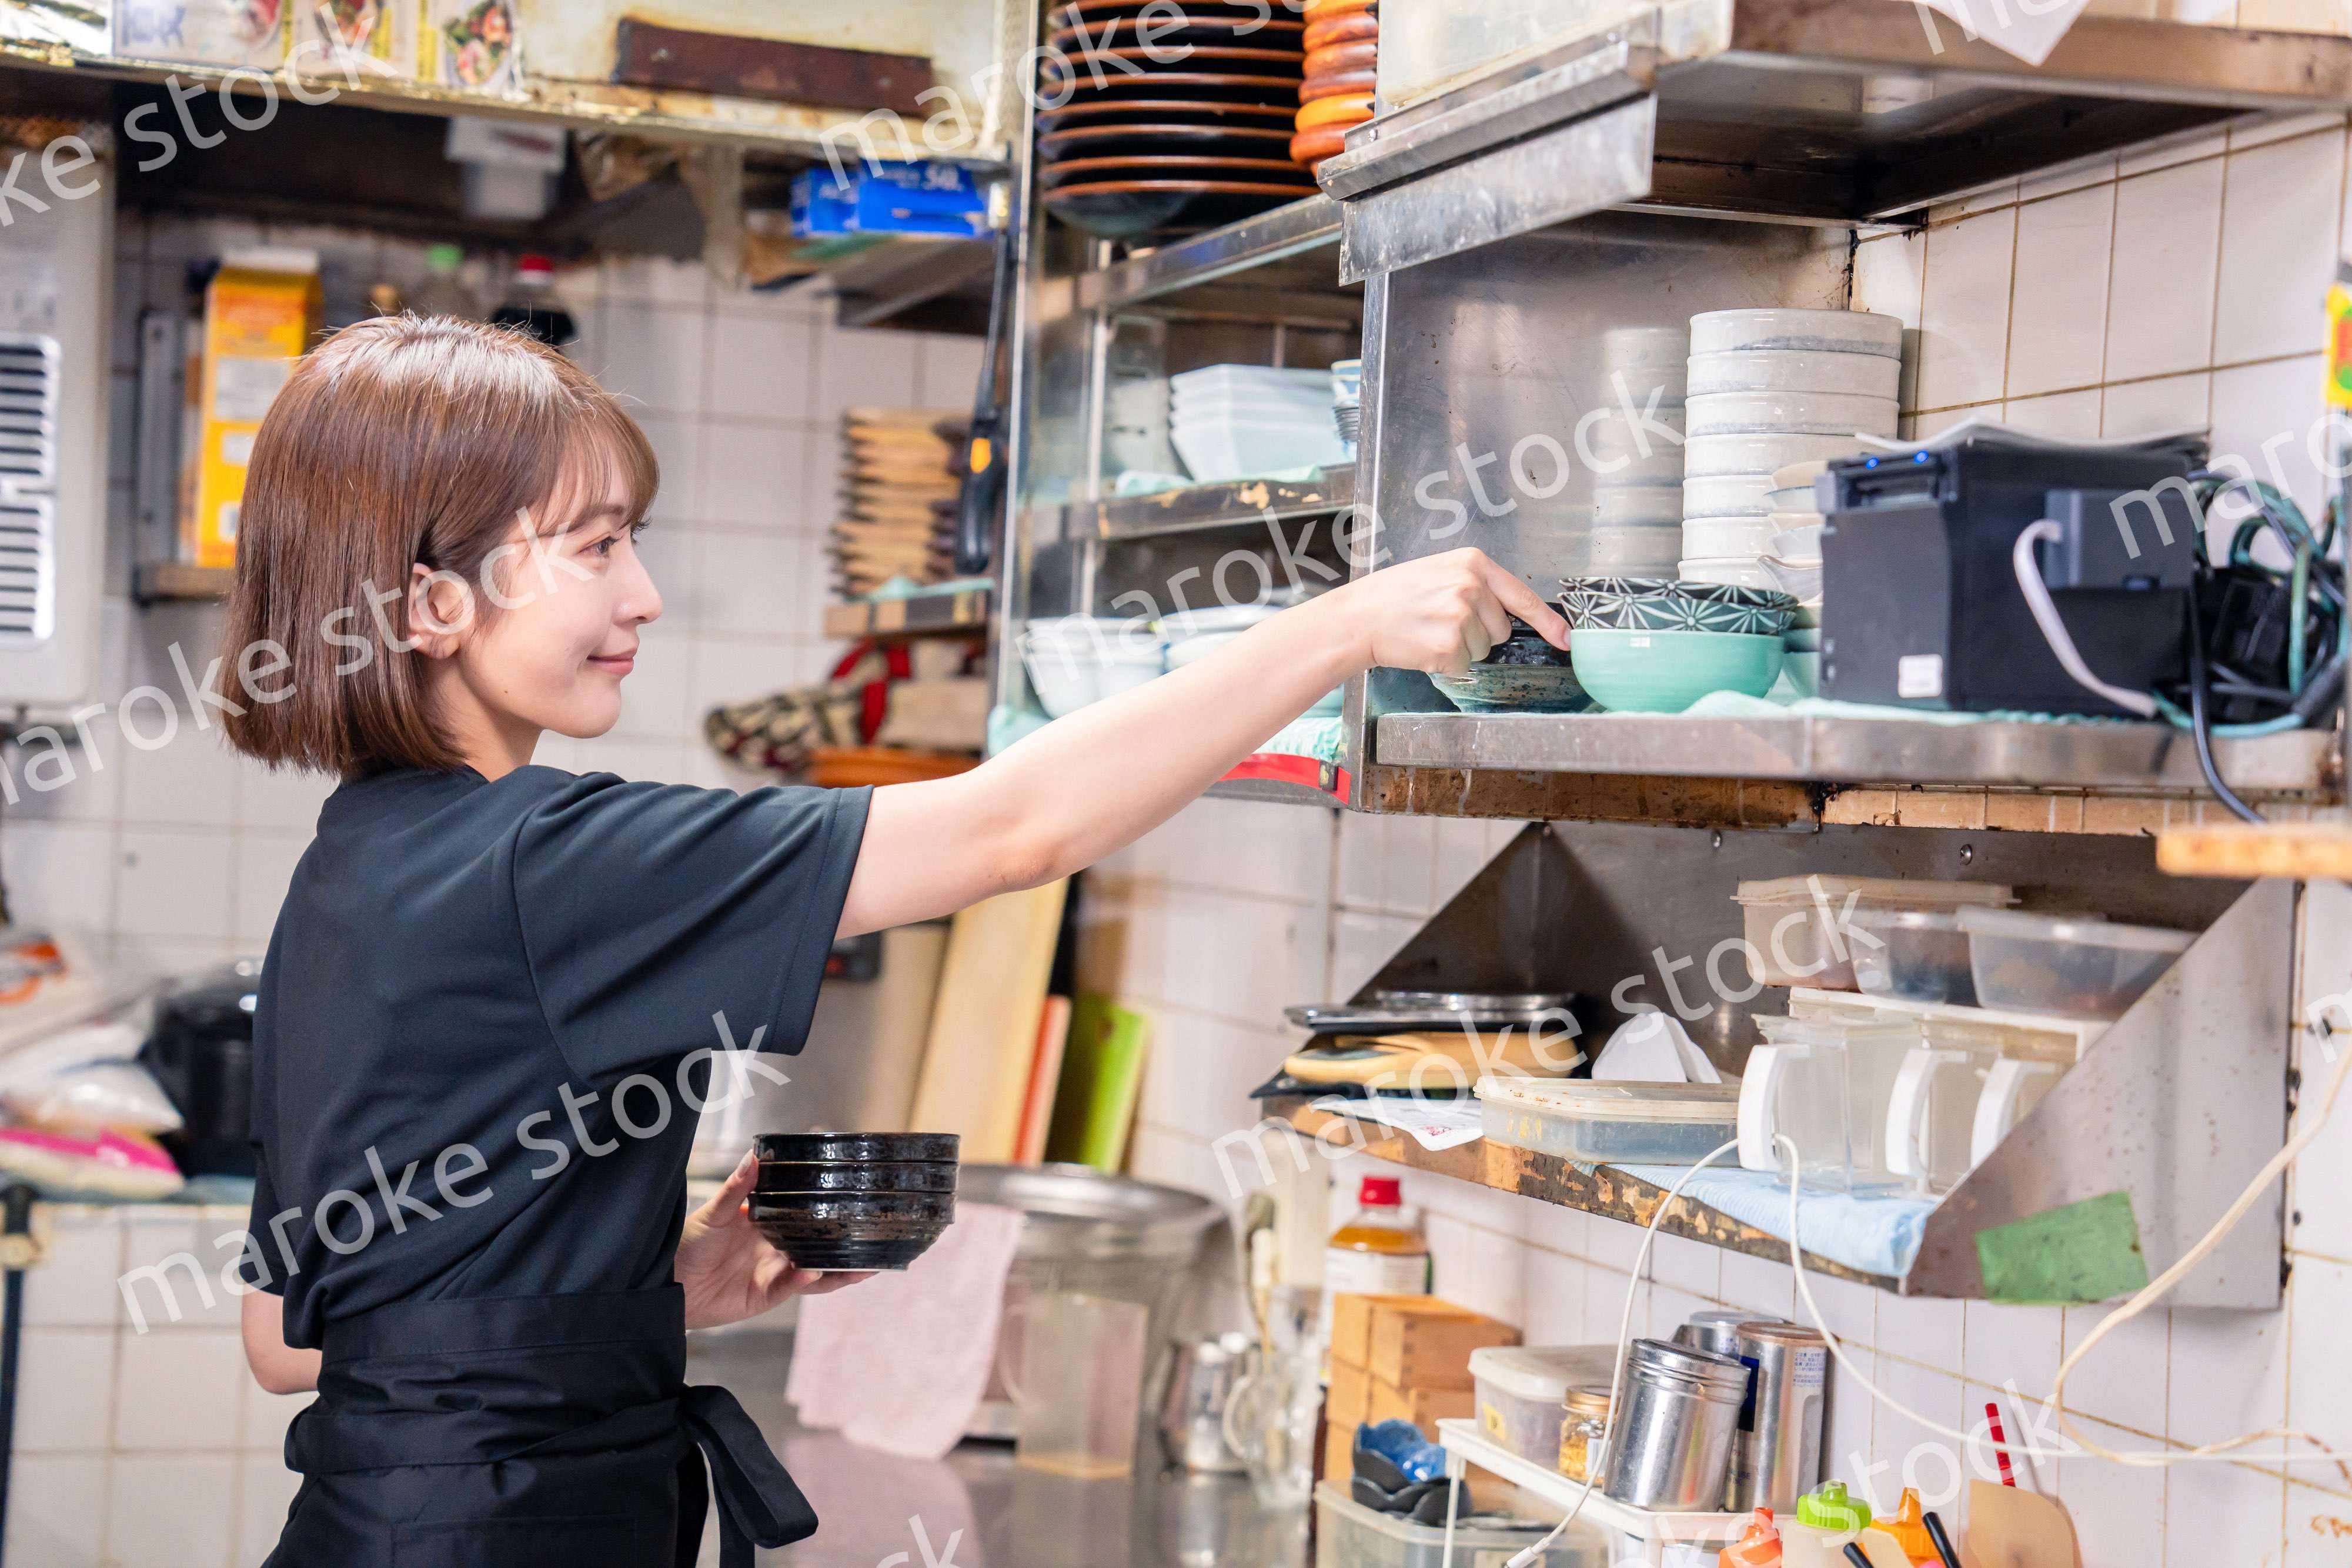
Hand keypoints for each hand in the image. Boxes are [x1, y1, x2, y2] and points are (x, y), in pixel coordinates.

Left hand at [675, 1152, 873, 1329]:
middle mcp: (777, 1247)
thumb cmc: (688, 1242)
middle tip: (875, 1233)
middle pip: (820, 1245)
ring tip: (866, 1263)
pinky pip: (791, 1287)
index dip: (830, 1210)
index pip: (806, 1214)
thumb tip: (754, 1155)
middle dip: (847, 1243)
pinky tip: (815, 1270)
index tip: (855, 1198)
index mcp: (769, 1223)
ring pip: (816, 1270)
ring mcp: (774, 1272)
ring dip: (839, 1269)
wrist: (666, 1282)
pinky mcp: (766, 1295)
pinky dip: (805, 1279)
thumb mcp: (714, 1211)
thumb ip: (737, 1187)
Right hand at [1321, 547, 1569, 676]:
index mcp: (1473, 563)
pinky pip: (1463, 666)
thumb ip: (1476, 586)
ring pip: (1483, 649)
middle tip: (1441, 621)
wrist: (1358, 617)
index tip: (1567, 639)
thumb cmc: (1395, 596)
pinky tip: (1422, 646)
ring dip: (1459, 648)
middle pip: (1502, 628)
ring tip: (1428, 630)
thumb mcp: (1440, 572)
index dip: (1549, 622)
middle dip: (1479, 633)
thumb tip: (1512, 615)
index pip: (1523, 597)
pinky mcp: (1448, 646)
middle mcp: (1471, 587)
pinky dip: (1445, 664)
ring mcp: (1461, 617)